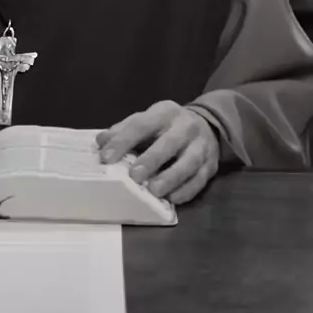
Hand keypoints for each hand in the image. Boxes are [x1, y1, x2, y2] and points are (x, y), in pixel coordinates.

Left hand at [96, 101, 219, 204]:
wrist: (208, 125)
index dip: (123, 141)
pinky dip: (186, 191)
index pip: (141, 125)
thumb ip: (125, 130)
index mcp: (164, 113)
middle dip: (151, 160)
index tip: (105, 157)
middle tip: (134, 176)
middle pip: (168, 143)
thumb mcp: (148, 120)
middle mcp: (185, 127)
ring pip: (187, 163)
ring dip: (170, 178)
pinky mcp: (210, 165)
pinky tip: (173, 199)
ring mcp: (200, 147)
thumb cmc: (167, 126)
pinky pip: (199, 180)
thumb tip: (101, 142)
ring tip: (154, 191)